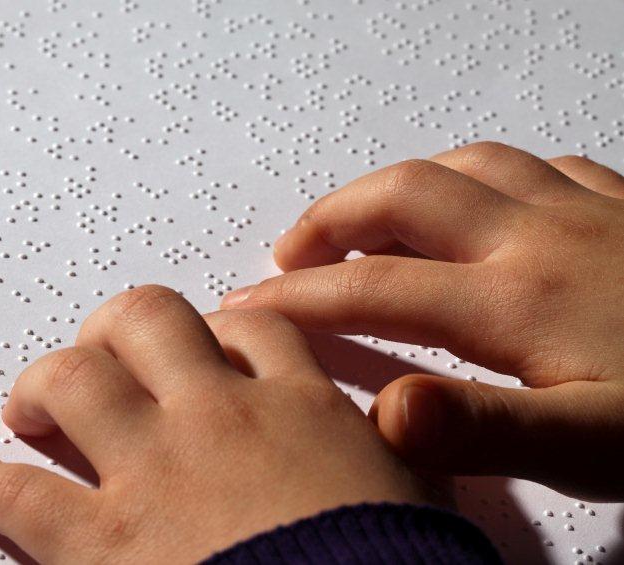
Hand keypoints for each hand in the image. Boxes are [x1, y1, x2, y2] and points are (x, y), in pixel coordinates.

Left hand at [0, 286, 439, 563]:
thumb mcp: (416, 498)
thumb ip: (394, 450)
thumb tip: (394, 430)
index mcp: (300, 408)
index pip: (251, 328)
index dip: (220, 328)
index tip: (204, 342)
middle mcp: (219, 418)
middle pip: (148, 318)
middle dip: (117, 328)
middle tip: (105, 350)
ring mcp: (155, 473)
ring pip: (76, 379)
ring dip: (45, 383)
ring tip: (31, 402)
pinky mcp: (105, 543)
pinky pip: (21, 495)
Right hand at [221, 142, 623, 500]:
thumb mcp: (597, 446)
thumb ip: (485, 429)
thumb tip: (385, 414)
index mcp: (516, 299)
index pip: (372, 287)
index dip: (297, 298)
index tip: (246, 306)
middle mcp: (536, 238)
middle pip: (402, 199)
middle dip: (330, 221)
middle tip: (289, 252)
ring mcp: (582, 212)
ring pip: (464, 167)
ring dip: (398, 187)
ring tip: (365, 216)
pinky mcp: (622, 206)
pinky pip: (537, 165)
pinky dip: (483, 176)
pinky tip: (484, 198)